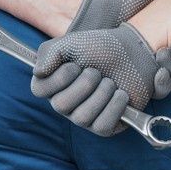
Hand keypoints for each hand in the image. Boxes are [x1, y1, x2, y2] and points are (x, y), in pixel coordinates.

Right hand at [31, 24, 170, 135]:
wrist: (131, 51)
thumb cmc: (98, 47)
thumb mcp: (69, 42)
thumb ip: (49, 53)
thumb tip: (38, 72)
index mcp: (51, 85)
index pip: (40, 91)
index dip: (60, 78)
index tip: (75, 65)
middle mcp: (64, 104)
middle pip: (61, 105)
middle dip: (84, 84)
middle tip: (97, 72)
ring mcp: (83, 117)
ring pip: (82, 118)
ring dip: (101, 94)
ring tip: (110, 81)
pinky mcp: (104, 126)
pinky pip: (102, 127)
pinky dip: (114, 108)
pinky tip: (120, 94)